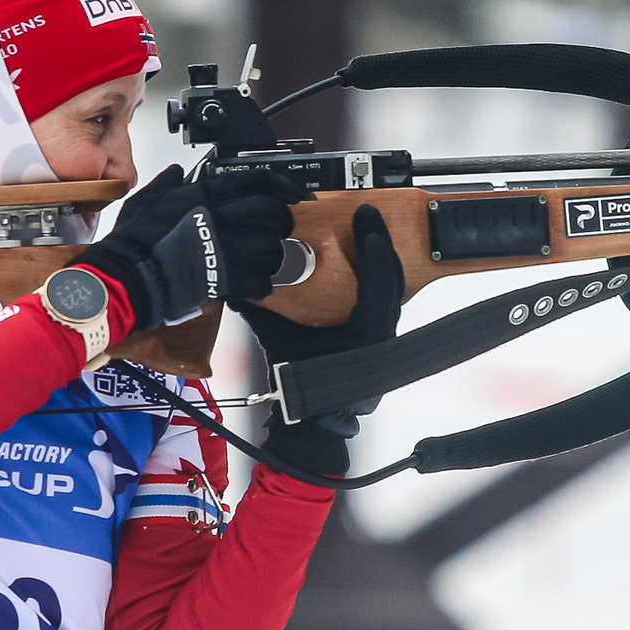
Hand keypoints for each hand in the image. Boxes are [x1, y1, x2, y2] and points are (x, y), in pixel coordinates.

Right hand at [76, 166, 302, 329]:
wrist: (127, 277)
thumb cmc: (131, 242)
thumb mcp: (145, 200)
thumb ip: (166, 183)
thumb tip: (176, 172)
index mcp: (202, 196)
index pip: (252, 179)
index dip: (281, 184)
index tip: (293, 192)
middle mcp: (218, 217)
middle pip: (270, 211)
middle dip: (283, 219)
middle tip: (282, 227)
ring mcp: (224, 248)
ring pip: (271, 246)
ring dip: (273, 254)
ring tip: (266, 259)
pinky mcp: (225, 278)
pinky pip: (260, 281)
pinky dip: (262, 284)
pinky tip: (255, 283)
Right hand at [238, 203, 403, 476]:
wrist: (314, 417)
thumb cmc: (298, 383)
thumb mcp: (277, 340)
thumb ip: (262, 306)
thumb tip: (237, 277)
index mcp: (363, 338)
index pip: (379, 287)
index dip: (375, 253)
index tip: (368, 221)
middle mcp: (380, 336)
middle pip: (392, 281)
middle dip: (381, 243)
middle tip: (368, 213)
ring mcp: (385, 335)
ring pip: (392, 287)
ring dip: (381, 255)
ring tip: (368, 227)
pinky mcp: (381, 333)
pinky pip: (385, 296)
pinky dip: (377, 272)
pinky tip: (366, 253)